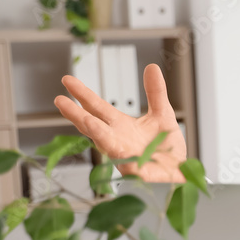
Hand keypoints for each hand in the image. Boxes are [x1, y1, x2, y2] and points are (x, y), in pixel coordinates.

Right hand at [54, 63, 186, 181]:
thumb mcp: (163, 114)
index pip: (97, 107)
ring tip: (83, 119)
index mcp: (121, 126)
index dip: (83, 94)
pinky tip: (113, 146)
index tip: (67, 81)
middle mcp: (117, 140)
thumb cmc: (167, 148)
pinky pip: (123, 161)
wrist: (180, 172)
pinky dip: (119, 154)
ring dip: (94, 131)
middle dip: (76, 113)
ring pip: (104, 142)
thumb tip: (152, 67)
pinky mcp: (135, 170)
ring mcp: (123, 155)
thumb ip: (156, 92)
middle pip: (92, 124)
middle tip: (59, 99)